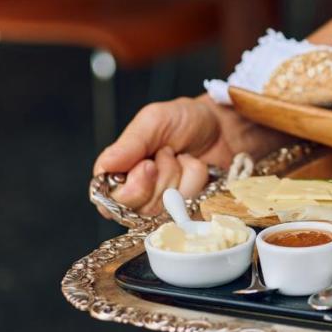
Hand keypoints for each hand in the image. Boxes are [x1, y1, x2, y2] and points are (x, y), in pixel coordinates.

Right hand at [93, 95, 282, 216]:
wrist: (224, 126)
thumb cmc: (187, 120)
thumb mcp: (154, 120)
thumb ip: (130, 143)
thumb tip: (106, 166)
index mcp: (119, 173)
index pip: (109, 200)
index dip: (132, 186)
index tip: (149, 164)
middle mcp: (138, 193)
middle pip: (139, 208)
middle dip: (162, 177)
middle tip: (170, 153)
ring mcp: (164, 205)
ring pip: (165, 209)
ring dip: (182, 178)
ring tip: (185, 158)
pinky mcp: (187, 211)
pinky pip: (189, 209)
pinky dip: (198, 184)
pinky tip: (198, 169)